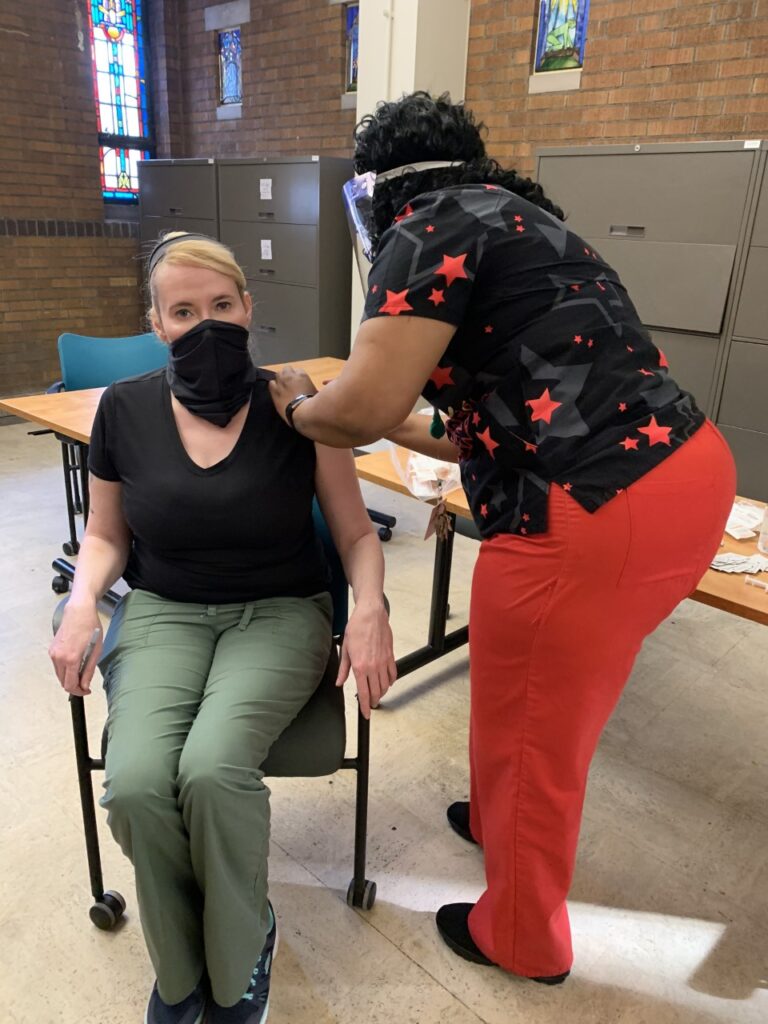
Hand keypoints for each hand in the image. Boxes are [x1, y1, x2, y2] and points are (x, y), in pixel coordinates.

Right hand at [48, 601, 102, 696]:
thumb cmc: (90, 628)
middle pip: (63, 682)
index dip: (79, 692)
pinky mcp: (52, 649)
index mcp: (71, 659)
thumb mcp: (95, 651)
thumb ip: (88, 670)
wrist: (79, 612)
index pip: (70, 685)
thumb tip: (84, 685)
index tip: (87, 691)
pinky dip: (65, 669)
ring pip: (59, 675)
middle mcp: (58, 658)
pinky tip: (75, 663)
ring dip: (69, 677)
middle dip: (74, 686)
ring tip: (82, 672)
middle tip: (86, 683)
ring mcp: (53, 653)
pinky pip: (57, 666)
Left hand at [269, 367, 317, 424]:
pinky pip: (271, 383)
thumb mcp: (316, 393)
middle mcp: (290, 376)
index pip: (299, 371)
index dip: (299, 377)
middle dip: (289, 375)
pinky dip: (274, 386)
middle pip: (287, 369)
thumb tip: (310, 389)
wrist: (300, 412)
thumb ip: (311, 387)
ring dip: (281, 379)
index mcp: (302, 375)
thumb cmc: (312, 403)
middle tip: (291, 383)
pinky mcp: (274, 390)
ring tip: (283, 386)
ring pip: (278, 374)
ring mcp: (281, 382)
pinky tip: (277, 391)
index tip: (300, 383)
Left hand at [336, 598, 396, 718]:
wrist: (370, 615)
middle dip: (373, 701)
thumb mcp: (345, 650)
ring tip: (376, 695)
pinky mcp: (390, 656)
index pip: (363, 693)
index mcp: (360, 667)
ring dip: (381, 693)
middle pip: (375, 692)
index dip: (364, 706)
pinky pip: (393, 674)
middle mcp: (373, 667)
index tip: (366, 714)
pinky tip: (386, 683)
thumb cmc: (357, 628)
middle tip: (370, 705)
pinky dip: (390, 681)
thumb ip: (344, 669)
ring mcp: (383, 662)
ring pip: (385, 685)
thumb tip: (339, 682)